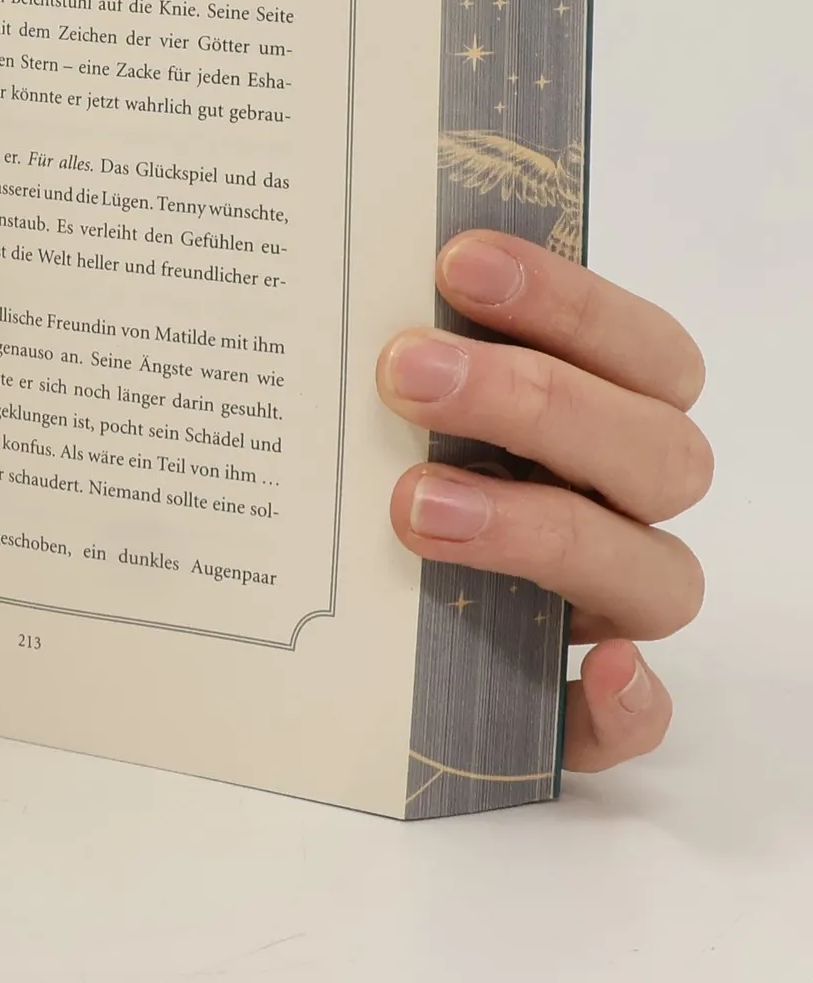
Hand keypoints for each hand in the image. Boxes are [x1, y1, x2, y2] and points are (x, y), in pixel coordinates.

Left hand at [378, 232, 709, 772]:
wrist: (326, 614)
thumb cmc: (371, 459)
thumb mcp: (378, 395)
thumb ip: (394, 341)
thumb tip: (330, 267)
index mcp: (603, 414)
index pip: (640, 349)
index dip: (566, 300)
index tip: (454, 260)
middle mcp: (620, 506)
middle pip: (656, 450)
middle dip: (534, 400)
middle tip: (403, 374)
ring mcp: (608, 608)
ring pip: (654, 573)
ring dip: (545, 531)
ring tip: (416, 507)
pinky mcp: (578, 711)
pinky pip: (631, 722)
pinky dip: (625, 702)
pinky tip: (592, 669)